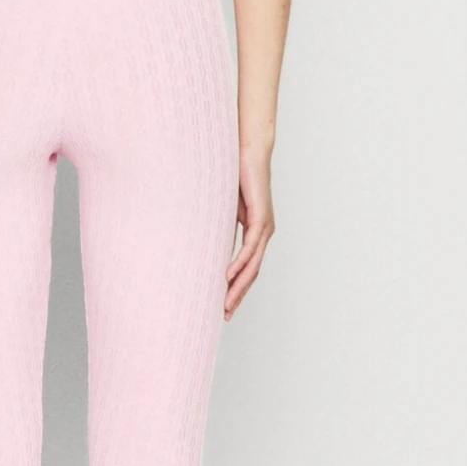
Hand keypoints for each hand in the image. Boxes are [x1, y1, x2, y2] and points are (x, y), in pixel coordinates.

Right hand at [225, 144, 274, 318]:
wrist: (248, 150)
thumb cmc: (234, 174)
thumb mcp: (223, 207)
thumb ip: (218, 225)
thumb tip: (201, 239)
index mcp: (255, 232)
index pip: (246, 267)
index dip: (235, 287)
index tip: (223, 305)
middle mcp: (263, 233)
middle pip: (251, 273)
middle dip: (237, 295)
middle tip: (224, 315)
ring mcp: (265, 227)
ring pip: (253, 265)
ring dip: (239, 286)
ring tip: (226, 303)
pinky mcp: (261, 218)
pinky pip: (251, 247)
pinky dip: (241, 263)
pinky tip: (229, 276)